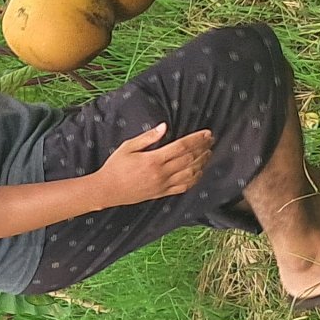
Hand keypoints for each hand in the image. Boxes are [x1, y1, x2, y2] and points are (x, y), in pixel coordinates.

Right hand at [93, 123, 214, 206]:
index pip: (181, 147)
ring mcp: (163, 185)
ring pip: (190, 174)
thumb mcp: (128, 147)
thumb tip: (164, 127)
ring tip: (208, 153)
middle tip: (211, 140)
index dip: (197, 139)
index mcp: (153, 160)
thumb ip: (148, 137)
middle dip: (203, 148)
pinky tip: (199, 172)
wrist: (107, 190)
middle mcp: (161, 173)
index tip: (207, 133)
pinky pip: (183, 187)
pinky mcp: (162, 193)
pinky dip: (194, 179)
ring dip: (201, 163)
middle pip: (189, 159)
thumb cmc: (115, 167)